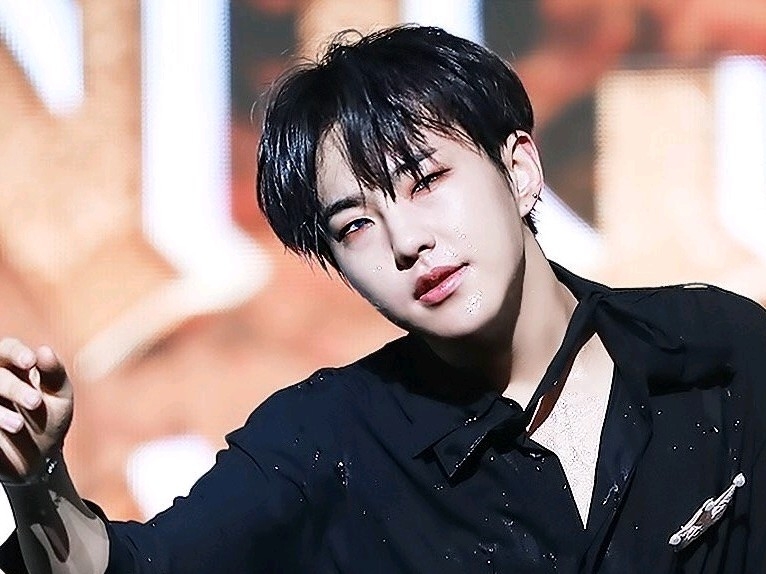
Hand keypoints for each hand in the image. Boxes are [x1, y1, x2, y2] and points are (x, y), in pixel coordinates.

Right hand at [0, 338, 72, 482]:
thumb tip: (44, 350)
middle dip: (13, 387)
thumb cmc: (50, 419)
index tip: (30, 361)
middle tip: (35, 403)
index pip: (7, 348)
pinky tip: (3, 433)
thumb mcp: (59, 397)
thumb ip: (54, 374)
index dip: (15, 352)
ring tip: (18, 425)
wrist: (39, 458)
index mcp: (14, 367)